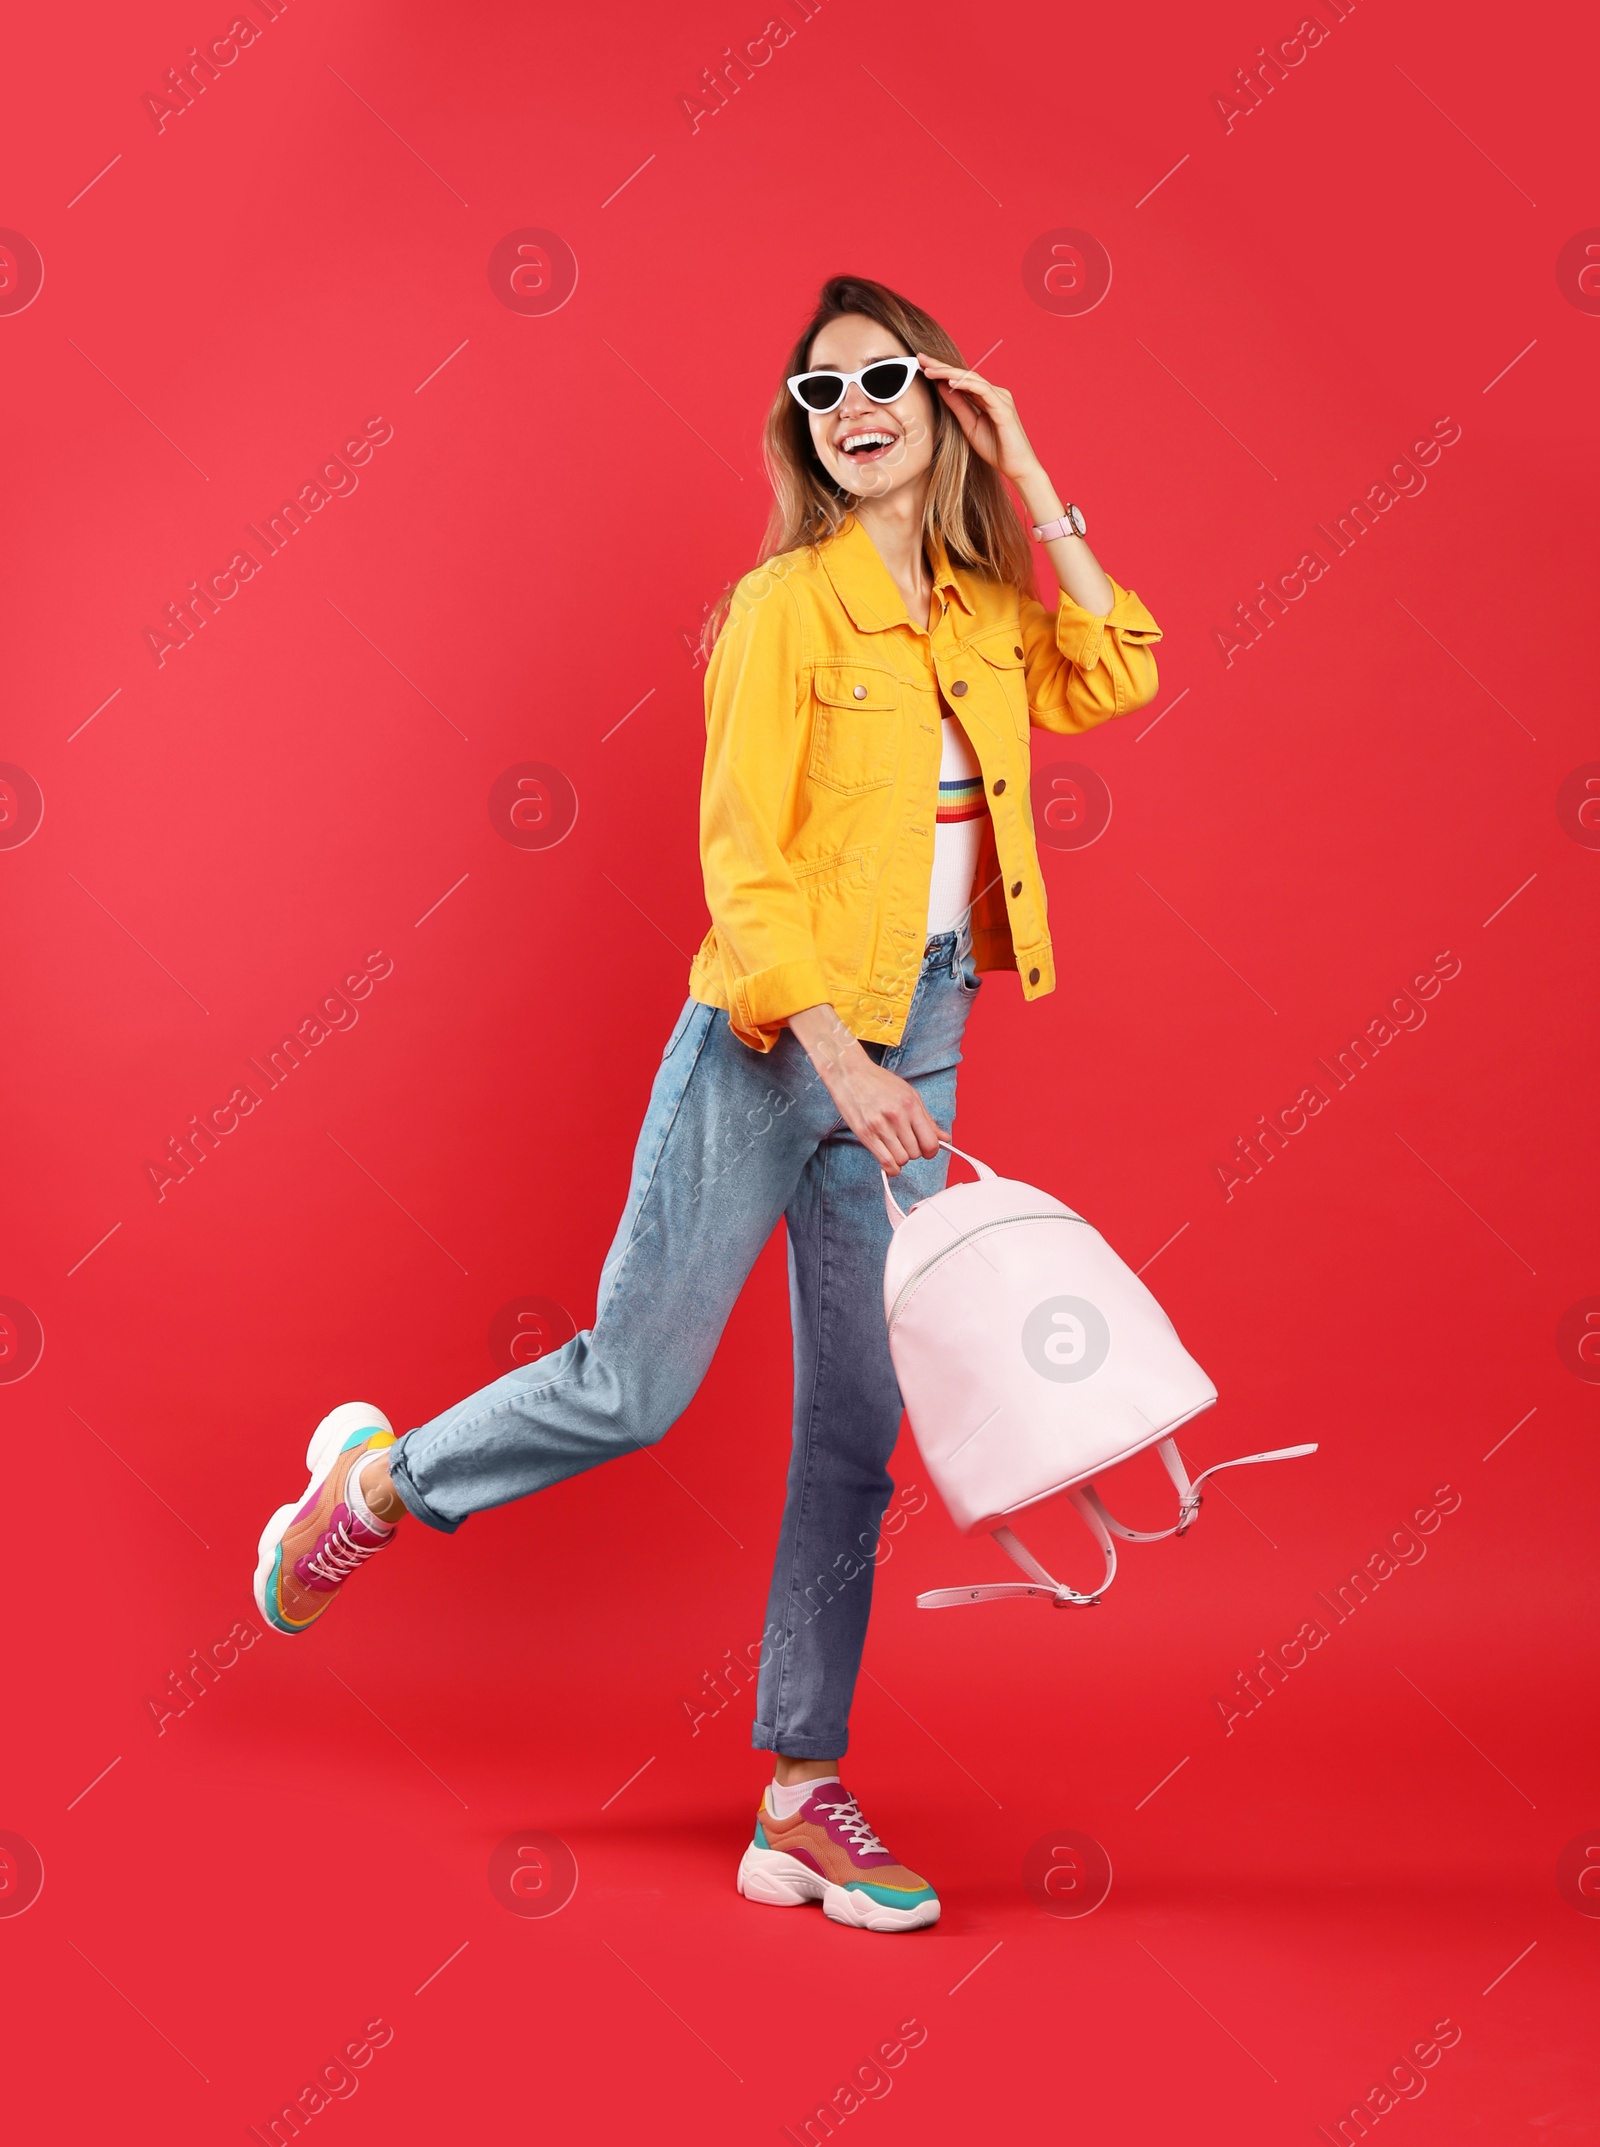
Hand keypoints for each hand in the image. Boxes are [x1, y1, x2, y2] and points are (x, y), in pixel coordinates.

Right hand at [788, 1004, 944, 1173]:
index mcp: (910, 1105)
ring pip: (902, 1159)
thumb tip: (945, 1138)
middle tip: (907, 1144)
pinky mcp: (865, 1133)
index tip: (927, 1150)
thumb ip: (927, 1119)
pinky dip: (891, 1168)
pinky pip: (885, 1161)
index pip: (930, 1142)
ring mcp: (880, 1126)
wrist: (849, 1073)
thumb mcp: (909, 1094)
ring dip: (901, 1158)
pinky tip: (890, 1162)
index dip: (931, 1151)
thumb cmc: (879, 1082)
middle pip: (916, 1153)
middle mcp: (897, 1116)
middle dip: (914, 1153)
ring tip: (896, 1148)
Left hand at [915, 352, 1042, 487]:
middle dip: (941, 366)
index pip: (962, 380)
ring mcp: (1000, 398)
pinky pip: (983, 391)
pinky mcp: (1003, 408)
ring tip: (930, 370)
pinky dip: (966, 385)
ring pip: (972, 379)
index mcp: (987, 397)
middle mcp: (995, 393)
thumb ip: (958, 406)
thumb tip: (942, 387)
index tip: (921, 365)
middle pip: (965, 375)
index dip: (941, 372)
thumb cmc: (996, 449)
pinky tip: (950, 382)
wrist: (1017, 467)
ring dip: (949, 373)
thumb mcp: (969, 426)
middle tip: (921, 358)